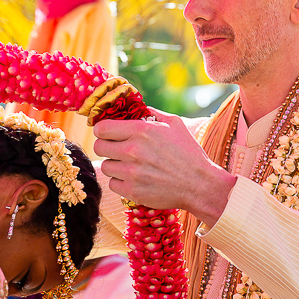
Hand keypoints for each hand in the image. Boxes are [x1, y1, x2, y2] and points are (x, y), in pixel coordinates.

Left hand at [93, 109, 235, 226]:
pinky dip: (121, 182)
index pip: (102, 128)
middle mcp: (133, 150)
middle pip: (99, 147)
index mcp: (141, 130)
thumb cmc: (189, 153)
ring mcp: (131, 172)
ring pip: (105, 166)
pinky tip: (134, 179)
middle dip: (106, 147)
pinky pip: (112, 184)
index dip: (103, 130)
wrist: (199, 184)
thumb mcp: (174, 124)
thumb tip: (135, 108)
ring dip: (115, 166)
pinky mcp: (132, 191)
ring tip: (130, 166)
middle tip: (117, 150)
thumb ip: (152, 113)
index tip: (107, 134)